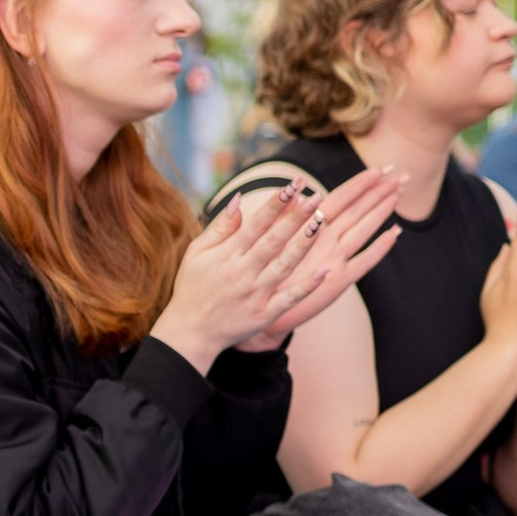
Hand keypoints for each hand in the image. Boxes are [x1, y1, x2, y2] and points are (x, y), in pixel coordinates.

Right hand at [149, 171, 387, 371]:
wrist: (189, 332)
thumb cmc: (192, 287)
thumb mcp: (196, 254)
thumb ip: (220, 227)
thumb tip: (240, 199)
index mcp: (227, 255)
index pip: (256, 223)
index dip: (276, 203)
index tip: (293, 184)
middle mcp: (243, 272)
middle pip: (274, 240)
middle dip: (296, 216)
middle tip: (316, 195)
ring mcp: (255, 294)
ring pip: (285, 264)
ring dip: (305, 243)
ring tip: (323, 221)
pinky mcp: (264, 314)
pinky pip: (290, 298)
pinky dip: (308, 285)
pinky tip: (327, 270)